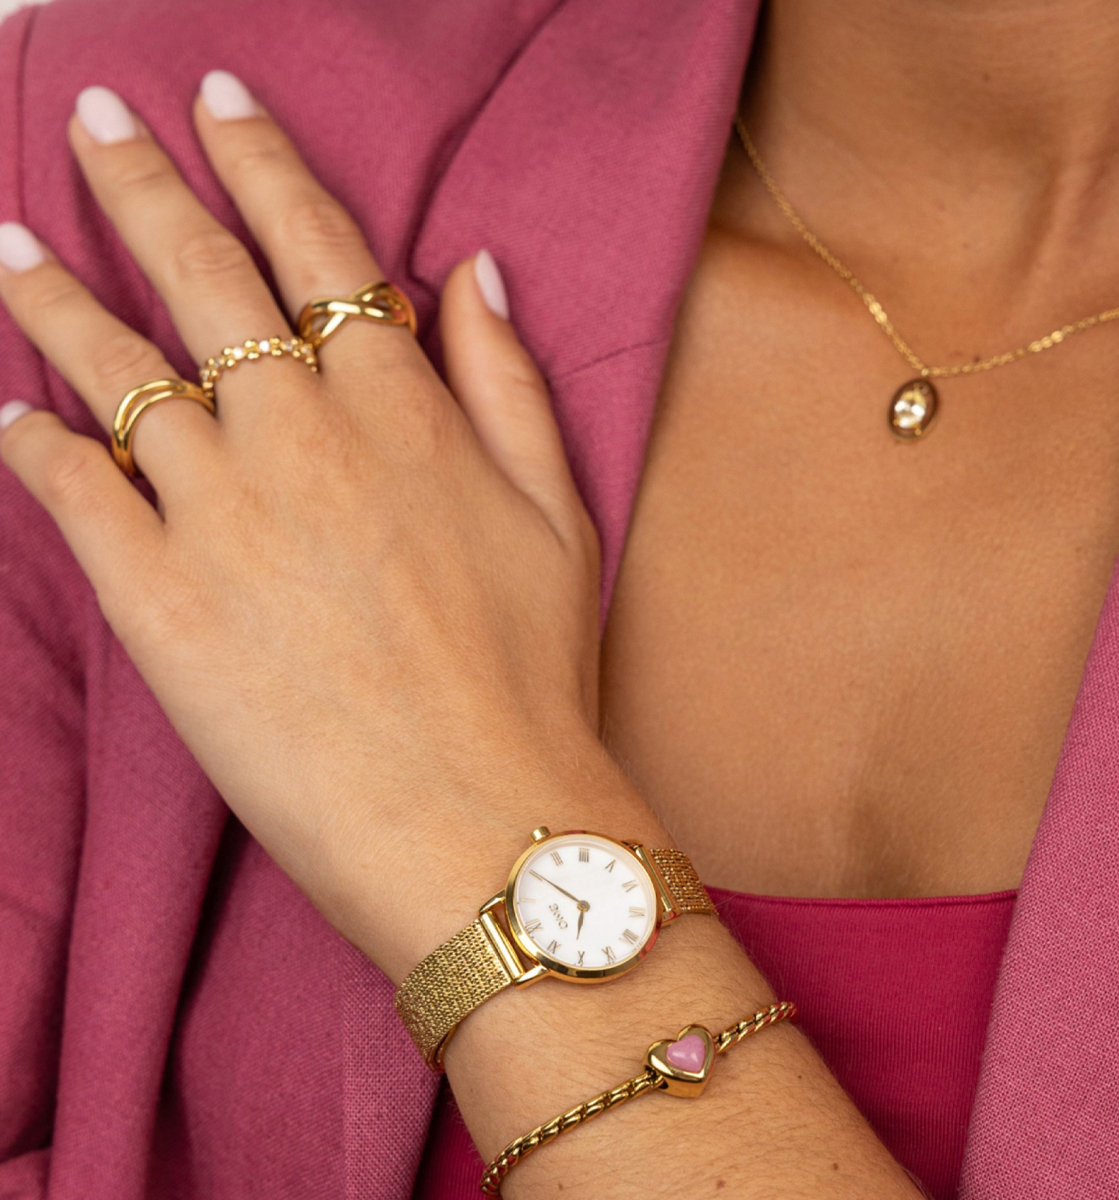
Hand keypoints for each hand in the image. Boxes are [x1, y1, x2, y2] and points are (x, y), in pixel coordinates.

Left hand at [0, 75, 605, 976]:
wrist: (476, 815)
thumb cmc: (531, 670)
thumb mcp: (558, 511)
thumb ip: (509, 382)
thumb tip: (475, 273)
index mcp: (399, 405)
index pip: (314, 246)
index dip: (262, 161)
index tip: (217, 100)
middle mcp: (297, 432)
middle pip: (200, 274)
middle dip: (140, 181)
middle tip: (93, 115)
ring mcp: (217, 510)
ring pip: (113, 369)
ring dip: (53, 296)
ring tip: (9, 239)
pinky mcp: (154, 599)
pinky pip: (73, 491)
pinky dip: (33, 444)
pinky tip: (9, 416)